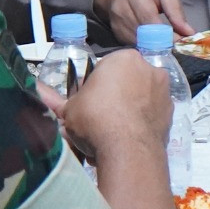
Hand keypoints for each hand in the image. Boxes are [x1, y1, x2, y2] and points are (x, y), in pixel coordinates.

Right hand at [58, 50, 170, 167]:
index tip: (88, 101)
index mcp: (125, 58)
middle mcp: (150, 69)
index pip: (106, 67)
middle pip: (128, 81)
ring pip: (142, 99)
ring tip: (112, 133)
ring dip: (130, 111)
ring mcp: (164, 92)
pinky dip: (142, 125)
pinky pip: (152, 117)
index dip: (95, 85)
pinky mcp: (172, 115)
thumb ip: (58, 101)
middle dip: (115, 97)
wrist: (128, 150)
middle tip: (99, 117)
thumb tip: (38, 92)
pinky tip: (128, 140)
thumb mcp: (70, 109)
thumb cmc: (96, 119)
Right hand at [93, 0, 189, 43]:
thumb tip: (188, 33)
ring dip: (153, 46)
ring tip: (165, 43)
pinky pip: (131, 44)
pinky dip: (143, 45)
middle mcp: (121, 7)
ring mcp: (115, 20)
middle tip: (175, 45)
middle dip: (162, 43)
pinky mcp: (114, 30)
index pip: (150, 19)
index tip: (181, 43)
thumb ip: (176, 10)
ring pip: (138, 42)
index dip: (166, 34)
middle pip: (143, 34)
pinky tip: (151, 41)